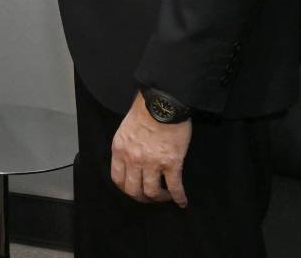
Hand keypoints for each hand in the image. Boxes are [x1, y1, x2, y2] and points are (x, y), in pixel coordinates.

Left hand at [110, 90, 190, 206]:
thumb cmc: (145, 108)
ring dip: (160, 198)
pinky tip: (182, 201)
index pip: (118, 178)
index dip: (126, 188)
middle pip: (134, 190)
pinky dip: (178, 197)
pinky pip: (174, 187)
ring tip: (166, 196)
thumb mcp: (126, 126)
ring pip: (152, 192)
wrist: (162, 100)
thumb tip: (133, 156)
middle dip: (142, 197)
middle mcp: (133, 158)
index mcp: (120, 148)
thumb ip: (127, 144)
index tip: (133, 190)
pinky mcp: (171, 163)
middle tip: (150, 197)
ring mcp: (152, 162)